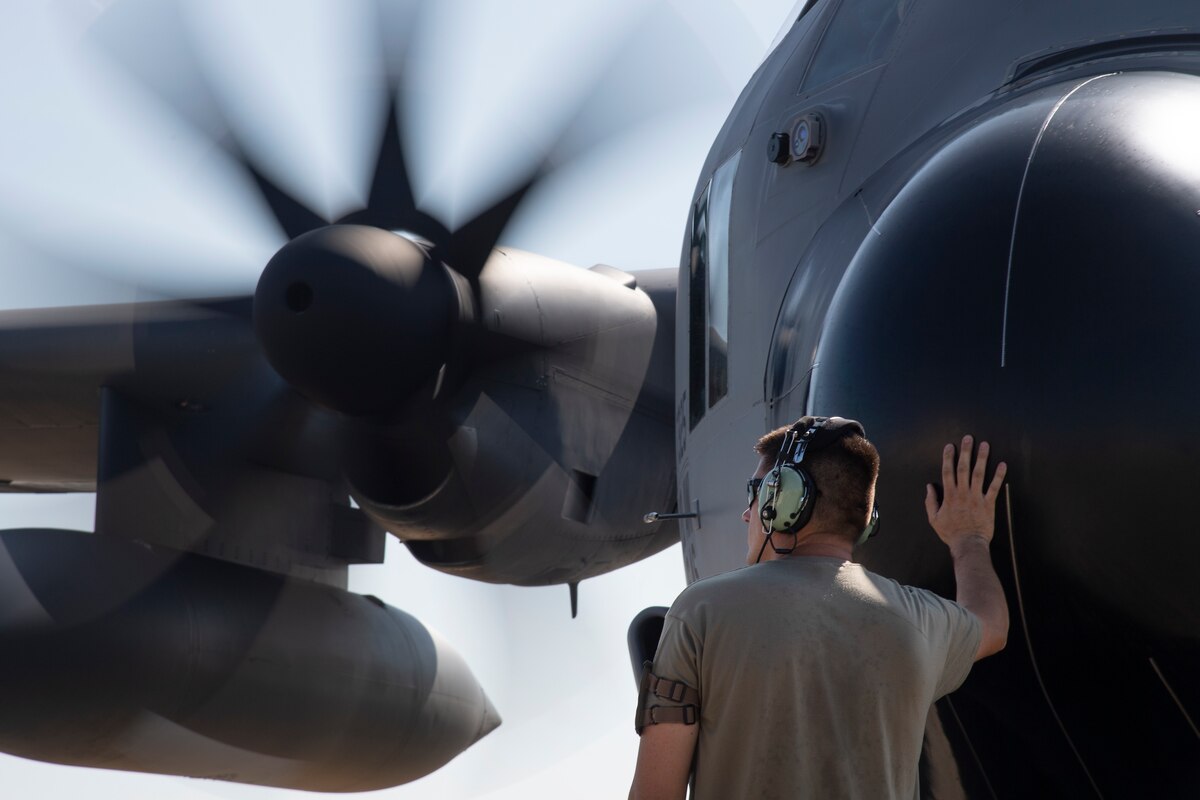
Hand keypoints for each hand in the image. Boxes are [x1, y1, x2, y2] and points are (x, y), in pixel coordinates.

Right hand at [924, 435, 1006, 550]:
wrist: (968, 544)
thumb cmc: (950, 533)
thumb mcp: (934, 519)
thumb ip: (930, 502)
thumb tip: (929, 487)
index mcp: (949, 496)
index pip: (947, 472)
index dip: (948, 458)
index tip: (950, 446)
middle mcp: (963, 493)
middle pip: (964, 468)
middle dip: (966, 452)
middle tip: (968, 439)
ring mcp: (976, 497)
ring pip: (979, 474)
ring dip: (982, 458)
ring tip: (985, 445)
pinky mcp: (989, 504)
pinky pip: (994, 488)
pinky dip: (999, 476)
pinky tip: (1002, 465)